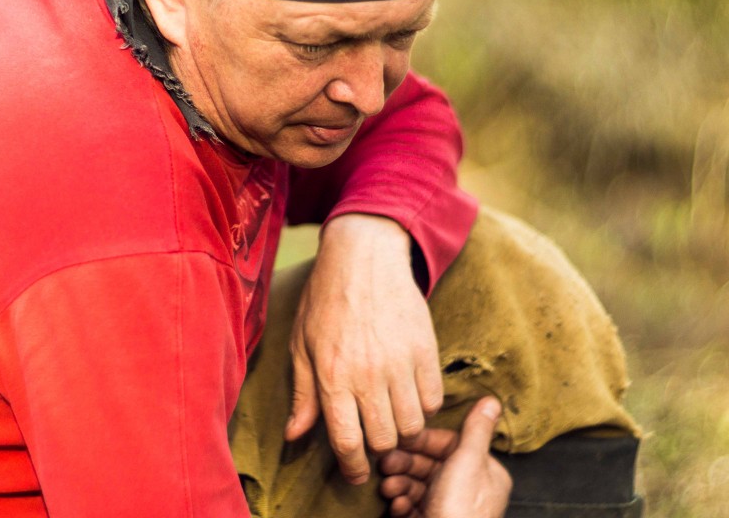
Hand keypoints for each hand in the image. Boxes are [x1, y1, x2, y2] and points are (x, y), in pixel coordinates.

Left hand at [284, 213, 443, 483]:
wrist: (364, 256)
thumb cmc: (326, 299)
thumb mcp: (302, 344)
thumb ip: (303, 394)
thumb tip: (295, 435)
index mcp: (333, 376)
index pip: (347, 443)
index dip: (353, 468)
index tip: (356, 474)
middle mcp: (368, 375)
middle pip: (383, 441)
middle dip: (377, 448)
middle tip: (373, 437)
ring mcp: (400, 363)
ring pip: (412, 426)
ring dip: (402, 429)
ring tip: (392, 416)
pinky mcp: (425, 350)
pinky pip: (433, 399)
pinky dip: (424, 406)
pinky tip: (410, 393)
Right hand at [378, 397, 512, 517]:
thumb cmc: (460, 511)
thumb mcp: (468, 461)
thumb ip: (476, 430)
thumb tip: (491, 400)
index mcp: (484, 472)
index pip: (449, 444)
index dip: (422, 440)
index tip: (400, 438)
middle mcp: (468, 490)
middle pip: (430, 464)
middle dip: (405, 464)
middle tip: (385, 464)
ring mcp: (448, 508)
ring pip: (418, 485)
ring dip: (400, 484)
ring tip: (388, 488)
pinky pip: (413, 506)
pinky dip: (402, 504)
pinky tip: (396, 506)